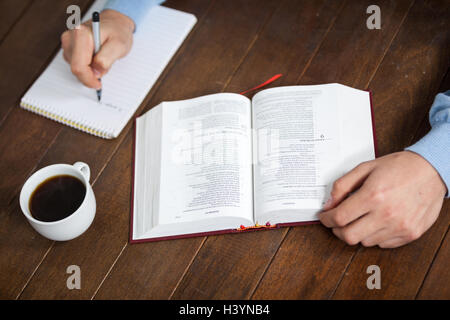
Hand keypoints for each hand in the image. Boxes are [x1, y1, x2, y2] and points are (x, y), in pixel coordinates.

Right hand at [60, 9, 134, 88]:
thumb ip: (107, 59)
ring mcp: (68, 42)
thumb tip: (96, 72)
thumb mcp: (119, 45)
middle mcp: (70, 37)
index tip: (98, 84)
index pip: (78, 66)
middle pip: (75, 68)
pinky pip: (75, 63)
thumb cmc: (118, 32)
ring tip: (101, 59)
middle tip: (104, 70)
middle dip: (89, 75)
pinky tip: (95, 58)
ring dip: (89, 70)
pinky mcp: (69, 47)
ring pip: (75, 67)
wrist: (114, 22)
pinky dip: (86, 66)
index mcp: (82, 34)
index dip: (88, 79)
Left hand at [319, 151, 445, 247]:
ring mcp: (400, 226)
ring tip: (360, 218)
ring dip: (357, 232)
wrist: (432, 170)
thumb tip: (329, 203)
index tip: (324, 217)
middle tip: (336, 222)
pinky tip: (375, 222)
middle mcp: (386, 214)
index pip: (339, 218)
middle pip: (349, 236)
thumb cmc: (400, 167)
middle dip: (337, 230)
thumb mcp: (366, 167)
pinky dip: (374, 236)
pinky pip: (383, 244)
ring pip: (365, 242)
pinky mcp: (410, 234)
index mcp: (373, 195)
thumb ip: (343, 185)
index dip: (326, 219)